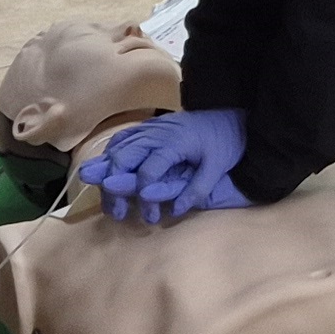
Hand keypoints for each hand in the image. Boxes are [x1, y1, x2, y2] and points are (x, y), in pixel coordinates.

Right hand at [86, 106, 250, 224]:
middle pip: (122, 158)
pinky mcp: (146, 127)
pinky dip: (110, 159)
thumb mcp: (217, 167)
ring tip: (111, 204)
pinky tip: (108, 178)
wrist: (228, 117)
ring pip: (116, 149)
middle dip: (114, 187)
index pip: (148, 171)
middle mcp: (156, 132)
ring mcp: (149, 127)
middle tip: (119, 214)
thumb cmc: (224, 142)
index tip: (150, 217)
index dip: (144, 196)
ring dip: (106, 176)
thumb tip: (175, 211)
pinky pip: (120, 140)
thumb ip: (197, 190)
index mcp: (174, 142)